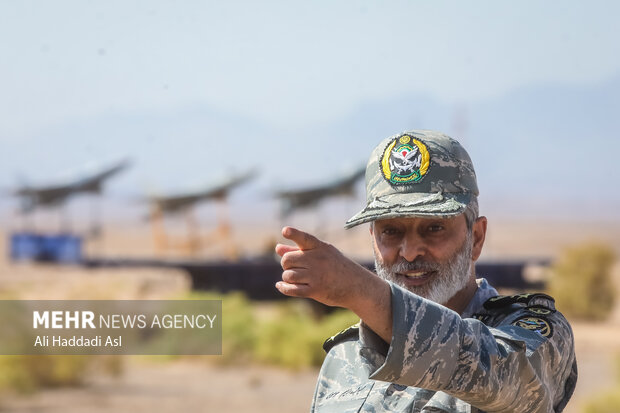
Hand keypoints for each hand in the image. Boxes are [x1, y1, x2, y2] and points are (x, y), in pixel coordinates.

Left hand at [275, 226, 392, 342]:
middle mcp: (317, 260)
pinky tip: (280, 286)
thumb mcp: (322, 254)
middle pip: (287, 259)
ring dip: (287, 278)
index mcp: (320, 247)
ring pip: (288, 275)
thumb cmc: (335, 266)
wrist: (355, 285)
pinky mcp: (315, 290)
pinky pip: (292, 289)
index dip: (294, 234)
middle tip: (292, 267)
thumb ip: (298, 250)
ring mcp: (316, 275)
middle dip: (286, 264)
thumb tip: (277, 247)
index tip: (285, 231)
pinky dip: (284, 288)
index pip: (304, 238)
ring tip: (295, 278)